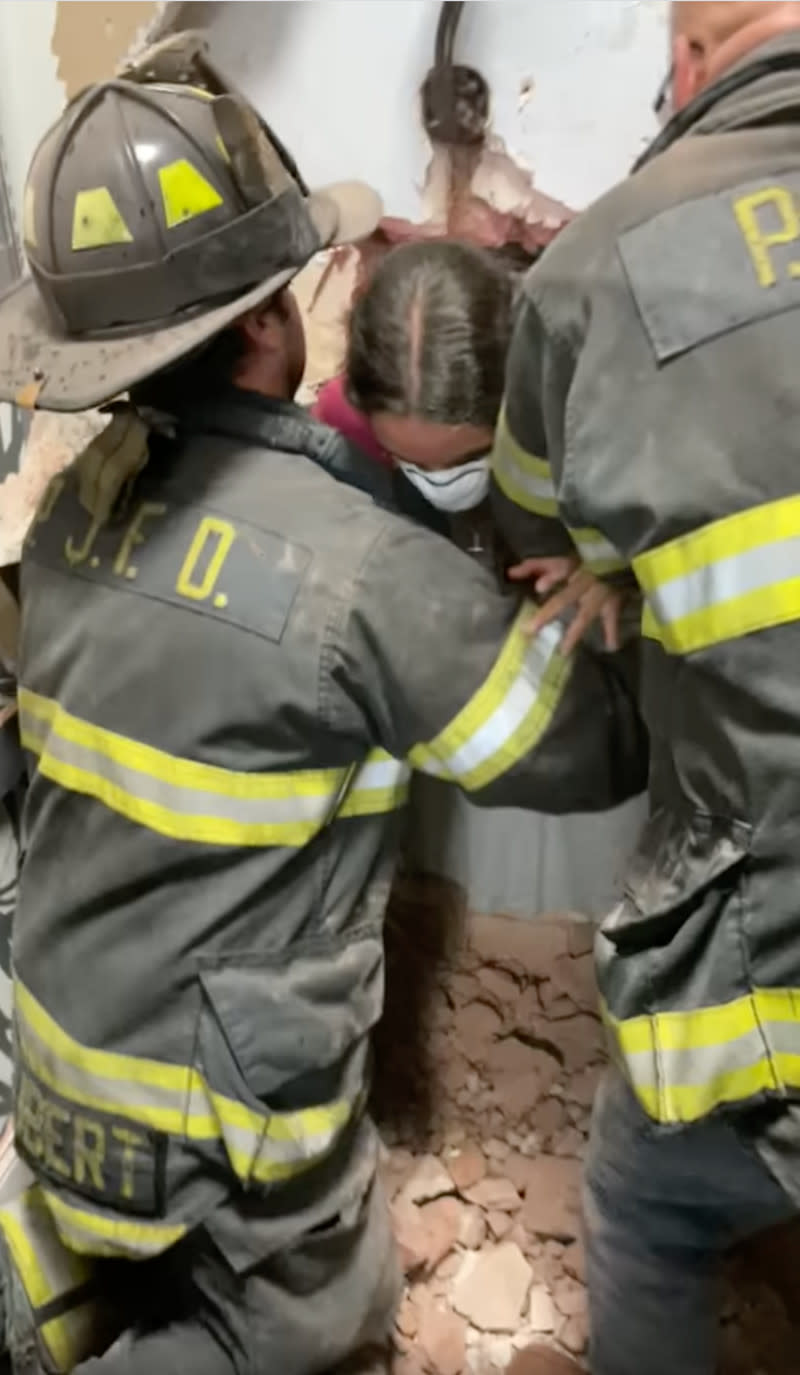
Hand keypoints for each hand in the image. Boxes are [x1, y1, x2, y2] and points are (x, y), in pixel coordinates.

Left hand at [509, 558, 625, 654]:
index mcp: (570, 568)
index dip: (549, 578)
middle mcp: (583, 582)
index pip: (558, 570)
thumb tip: (510, 573)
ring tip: (563, 651)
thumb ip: (534, 566)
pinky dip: (612, 633)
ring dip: (573, 634)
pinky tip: (612, 647)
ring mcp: (599, 594)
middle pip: (564, 599)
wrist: (615, 560)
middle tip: (530, 630)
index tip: (538, 588)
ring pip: (584, 616)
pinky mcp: (613, 603)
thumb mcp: (558, 560)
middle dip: (547, 615)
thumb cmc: (581, 562)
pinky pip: (611, 620)